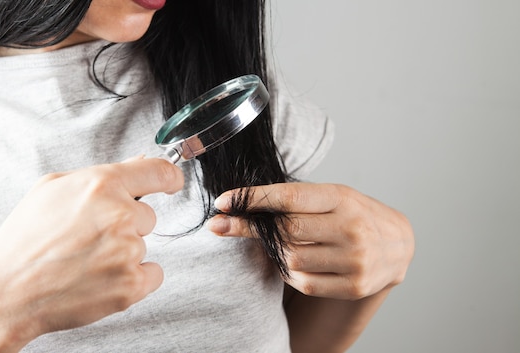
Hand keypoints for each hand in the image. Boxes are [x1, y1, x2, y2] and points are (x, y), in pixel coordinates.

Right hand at [0, 157, 183, 347]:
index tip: (172, 182)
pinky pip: (152, 273)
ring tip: (85, 261)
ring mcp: (127, 251)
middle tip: (91, 238)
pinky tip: (102, 278)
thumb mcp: (52, 189)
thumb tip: (139, 163)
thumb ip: (100, 175)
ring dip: (123, 253)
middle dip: (126, 225)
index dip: (170, 177)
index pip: (159, 171)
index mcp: (101, 185)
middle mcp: (119, 215)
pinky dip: (134, 278)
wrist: (7, 291)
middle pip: (148, 216)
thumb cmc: (25, 240)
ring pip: (143, 246)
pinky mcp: (131, 284)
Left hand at [207, 183, 413, 299]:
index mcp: (342, 198)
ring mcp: (354, 260)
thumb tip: (241, 206)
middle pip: (285, 231)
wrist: (397, 245)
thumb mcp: (332, 197)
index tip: (223, 202)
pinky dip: (290, 273)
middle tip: (226, 223)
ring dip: (275, 252)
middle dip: (249, 227)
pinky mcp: (353, 286)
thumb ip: (295, 201)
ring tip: (279, 243)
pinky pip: (303, 282)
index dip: (252, 200)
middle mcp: (351, 228)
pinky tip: (296, 262)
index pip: (289, 198)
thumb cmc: (354, 215)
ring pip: (290, 259)